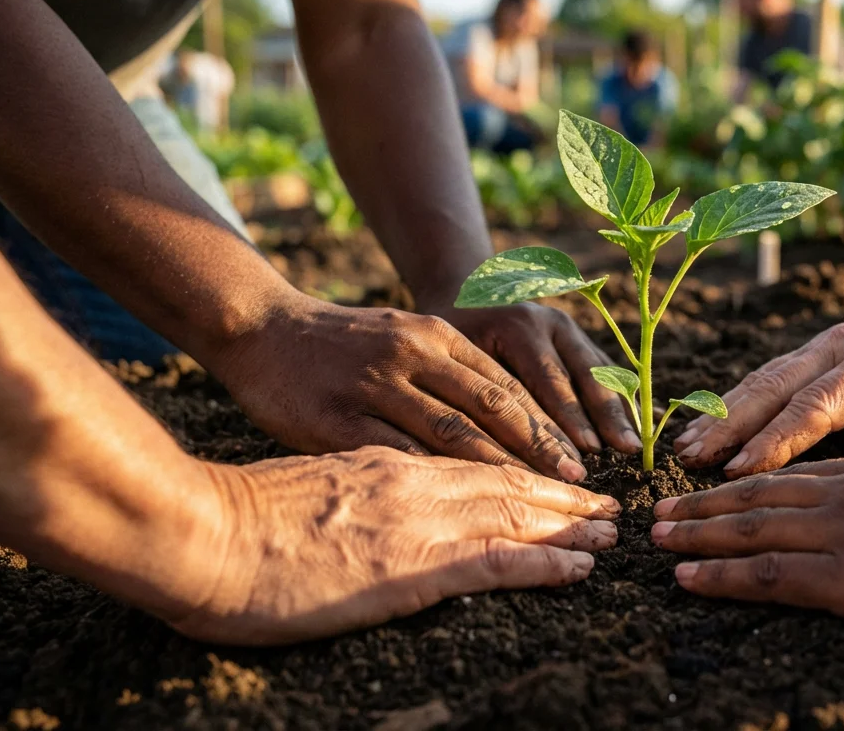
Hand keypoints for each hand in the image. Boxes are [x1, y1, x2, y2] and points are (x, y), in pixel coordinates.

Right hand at [168, 447, 620, 644]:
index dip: (521, 465)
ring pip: (513, 512)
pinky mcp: (409, 565)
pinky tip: (580, 567)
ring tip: (608, 530)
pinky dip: (545, 562)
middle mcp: (410, 476)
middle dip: (560, 491)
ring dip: (568, 523)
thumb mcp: (304, 484)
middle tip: (605, 502)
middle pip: (505, 477)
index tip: (555, 476)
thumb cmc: (233, 514)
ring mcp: (413, 518)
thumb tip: (372, 503)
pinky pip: (497, 560)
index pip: (469, 455)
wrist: (194, 529)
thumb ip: (349, 486)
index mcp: (381, 455)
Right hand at [209, 293, 586, 480]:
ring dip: (504, 473)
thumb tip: (509, 422)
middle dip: (542, 451)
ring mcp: (376, 384)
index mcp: (436, 335)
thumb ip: (450, 375)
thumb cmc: (340, 345)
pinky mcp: (337, 416)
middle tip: (581, 489)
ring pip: (454, 433)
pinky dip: (436, 484)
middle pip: (494, 408)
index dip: (549, 425)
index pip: (508, 385)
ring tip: (539, 509)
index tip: (583, 462)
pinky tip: (464, 515)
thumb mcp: (404, 338)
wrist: (260, 328)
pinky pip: (398, 455)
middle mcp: (414, 353)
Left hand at [434, 303, 641, 453]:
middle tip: (627, 451)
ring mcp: (569, 328)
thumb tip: (485, 452)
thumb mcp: (448, 356)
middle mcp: (552, 324)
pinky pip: (605, 370)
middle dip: (607, 417)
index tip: (584, 456)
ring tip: (636, 445)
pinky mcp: (577, 338)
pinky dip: (622, 397)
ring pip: (603, 372)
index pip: (548, 382)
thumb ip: (473, 396)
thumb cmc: (445, 333)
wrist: (459, 289)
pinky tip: (640, 423)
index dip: (568, 422)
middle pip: (586, 375)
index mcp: (520, 327)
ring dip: (620, 410)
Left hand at [650, 451, 843, 636]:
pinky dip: (718, 574)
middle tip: (663, 512)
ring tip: (657, 538)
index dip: (755, 482)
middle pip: (761, 496)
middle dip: (708, 504)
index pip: (801, 477)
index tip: (722, 488)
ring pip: (749, 528)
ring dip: (697, 533)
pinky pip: (765, 574)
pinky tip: (685, 577)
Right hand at [673, 292, 843, 475]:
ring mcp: (822, 344)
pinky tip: (703, 428)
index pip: (821, 403)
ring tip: (684, 449)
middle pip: (775, 386)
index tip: (743, 470)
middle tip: (692, 461)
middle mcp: (841, 344)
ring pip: (761, 379)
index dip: (779, 438)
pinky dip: (732, 404)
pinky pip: (766, 378)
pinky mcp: (813, 353)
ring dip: (721, 414)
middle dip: (731, 425)